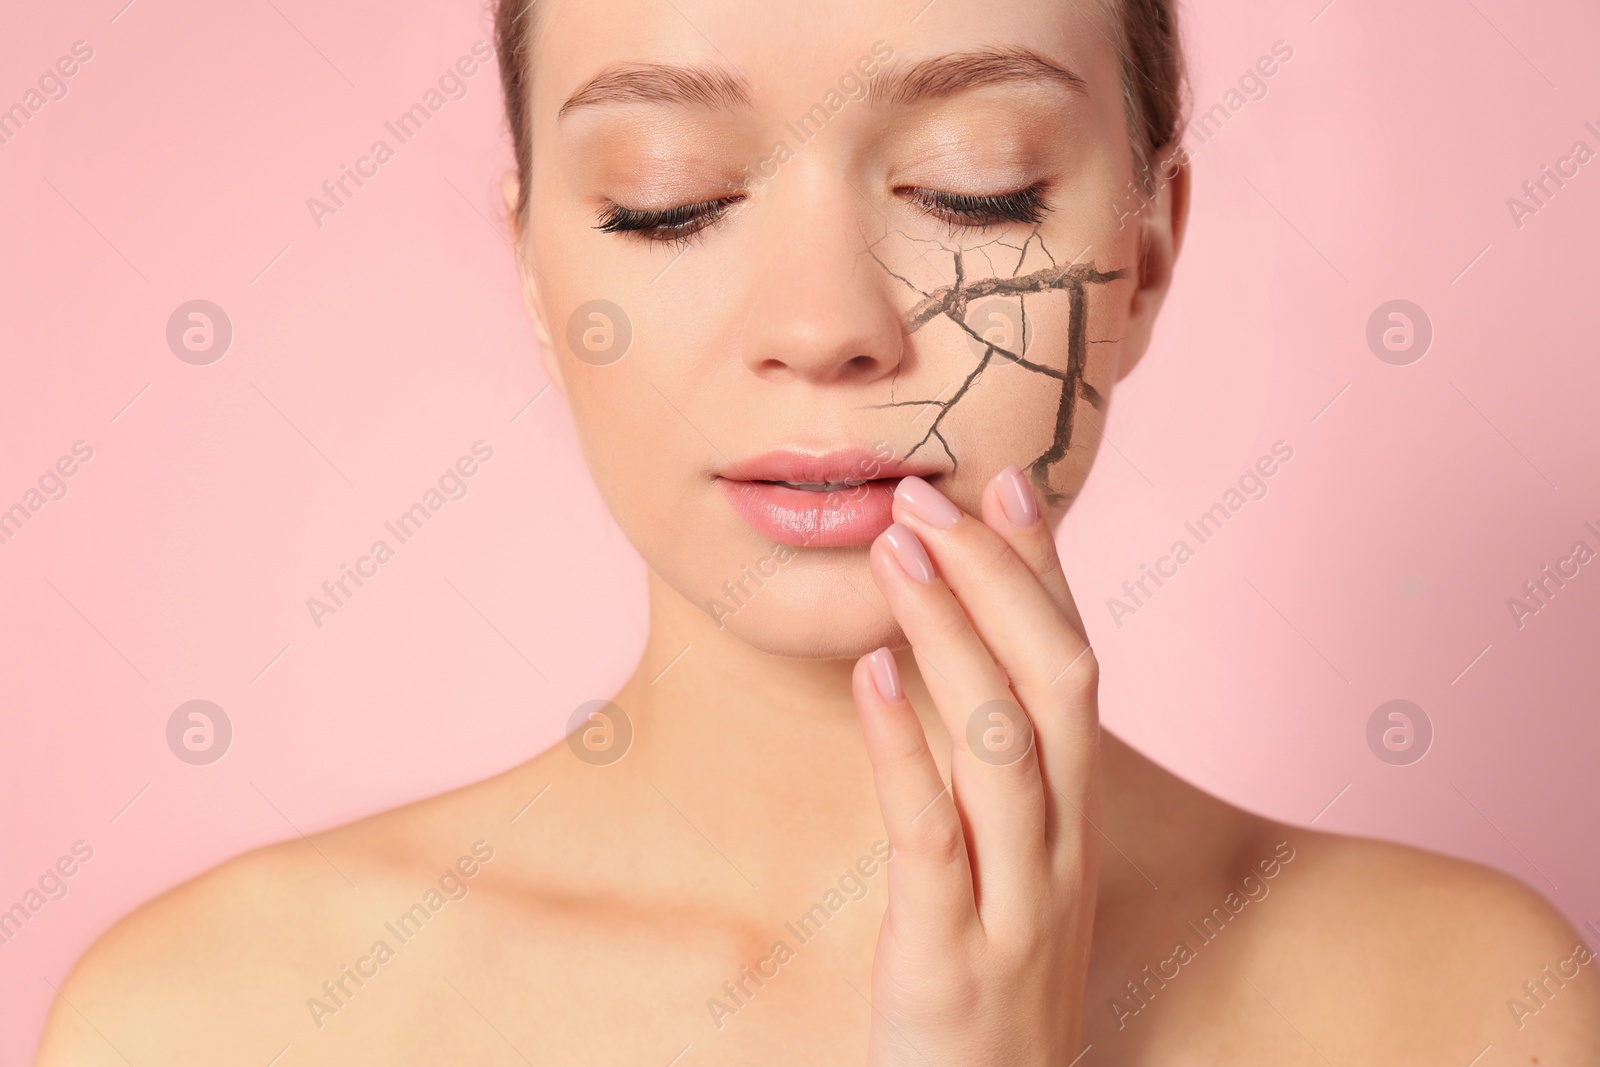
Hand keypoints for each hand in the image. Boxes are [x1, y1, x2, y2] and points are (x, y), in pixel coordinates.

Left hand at [851, 466, 1099, 1065]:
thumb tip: (949, 670)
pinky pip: (934, 836)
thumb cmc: (986, 987)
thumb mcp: (1009, 874)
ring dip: (951, 636)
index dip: (1044, 574)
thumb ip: (993, 780)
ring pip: (1004, 745)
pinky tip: (869, 677)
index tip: (1006, 482)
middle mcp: (1065, 850)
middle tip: (927, 499)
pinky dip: (904, 748)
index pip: (1074, 668)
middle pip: (1057, 685)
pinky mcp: (953, 957)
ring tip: (897, 553)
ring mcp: (1018, 905)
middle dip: (998, 580)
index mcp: (1074, 821)